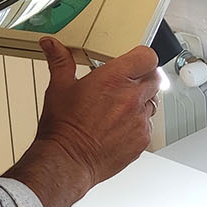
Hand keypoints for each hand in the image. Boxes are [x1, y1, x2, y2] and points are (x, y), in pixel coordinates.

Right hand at [33, 38, 158, 184]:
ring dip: (142, 102)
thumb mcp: (59, 88)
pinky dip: (138, 124)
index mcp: (114, 79)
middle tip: (127, 85)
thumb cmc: (63, 128)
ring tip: (120, 109)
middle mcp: (131, 97)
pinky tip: (120, 127)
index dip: (143, 58)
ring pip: (153, 102)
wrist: (67, 161)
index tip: (135, 61)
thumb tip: (52, 45)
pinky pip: (148, 125)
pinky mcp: (142, 139)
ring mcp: (139, 119)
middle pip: (155, 78)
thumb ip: (60, 61)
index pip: (147, 57)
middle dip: (143, 79)